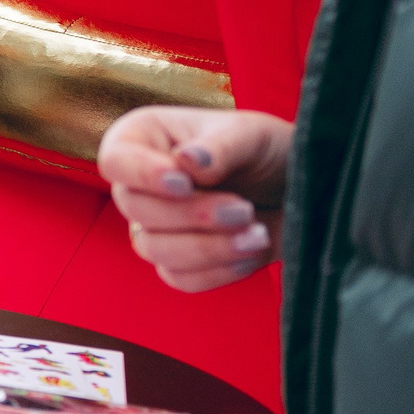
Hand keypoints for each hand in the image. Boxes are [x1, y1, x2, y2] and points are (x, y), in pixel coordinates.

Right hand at [96, 107, 292, 291]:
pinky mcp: (178, 261)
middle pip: (135, 209)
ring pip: (154, 249)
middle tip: (244, 209)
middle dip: (192, 215)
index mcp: (144, 139)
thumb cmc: (267, 149)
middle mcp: (140, 184)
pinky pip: (180, 278)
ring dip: (208, 247)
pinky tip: (251, 252)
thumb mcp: (251, 135)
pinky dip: (218, 270)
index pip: (116, 160)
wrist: (297, 188)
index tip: (184, 184)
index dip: (142, 175)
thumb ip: (218, 147)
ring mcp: (154, 226)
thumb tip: (185, 162)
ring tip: (257, 235)